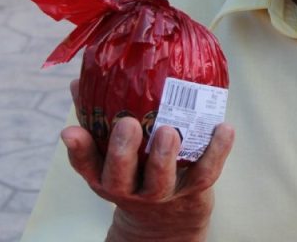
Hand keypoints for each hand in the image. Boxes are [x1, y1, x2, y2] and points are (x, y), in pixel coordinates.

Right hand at [62, 80, 235, 241]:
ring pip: (160, 180)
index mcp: (106, 175)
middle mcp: (130, 188)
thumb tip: (78, 80)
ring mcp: (162, 192)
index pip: (86, 165)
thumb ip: (97, 116)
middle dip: (122, 151)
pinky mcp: (193, 190)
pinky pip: (206, 172)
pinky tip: (224, 127)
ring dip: (164, 156)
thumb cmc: (138, 168)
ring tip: (169, 130)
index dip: (78, 149)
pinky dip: (217, 151)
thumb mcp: (112, 150)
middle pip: (120, 177)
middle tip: (128, 123)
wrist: (169, 216)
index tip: (71, 130)